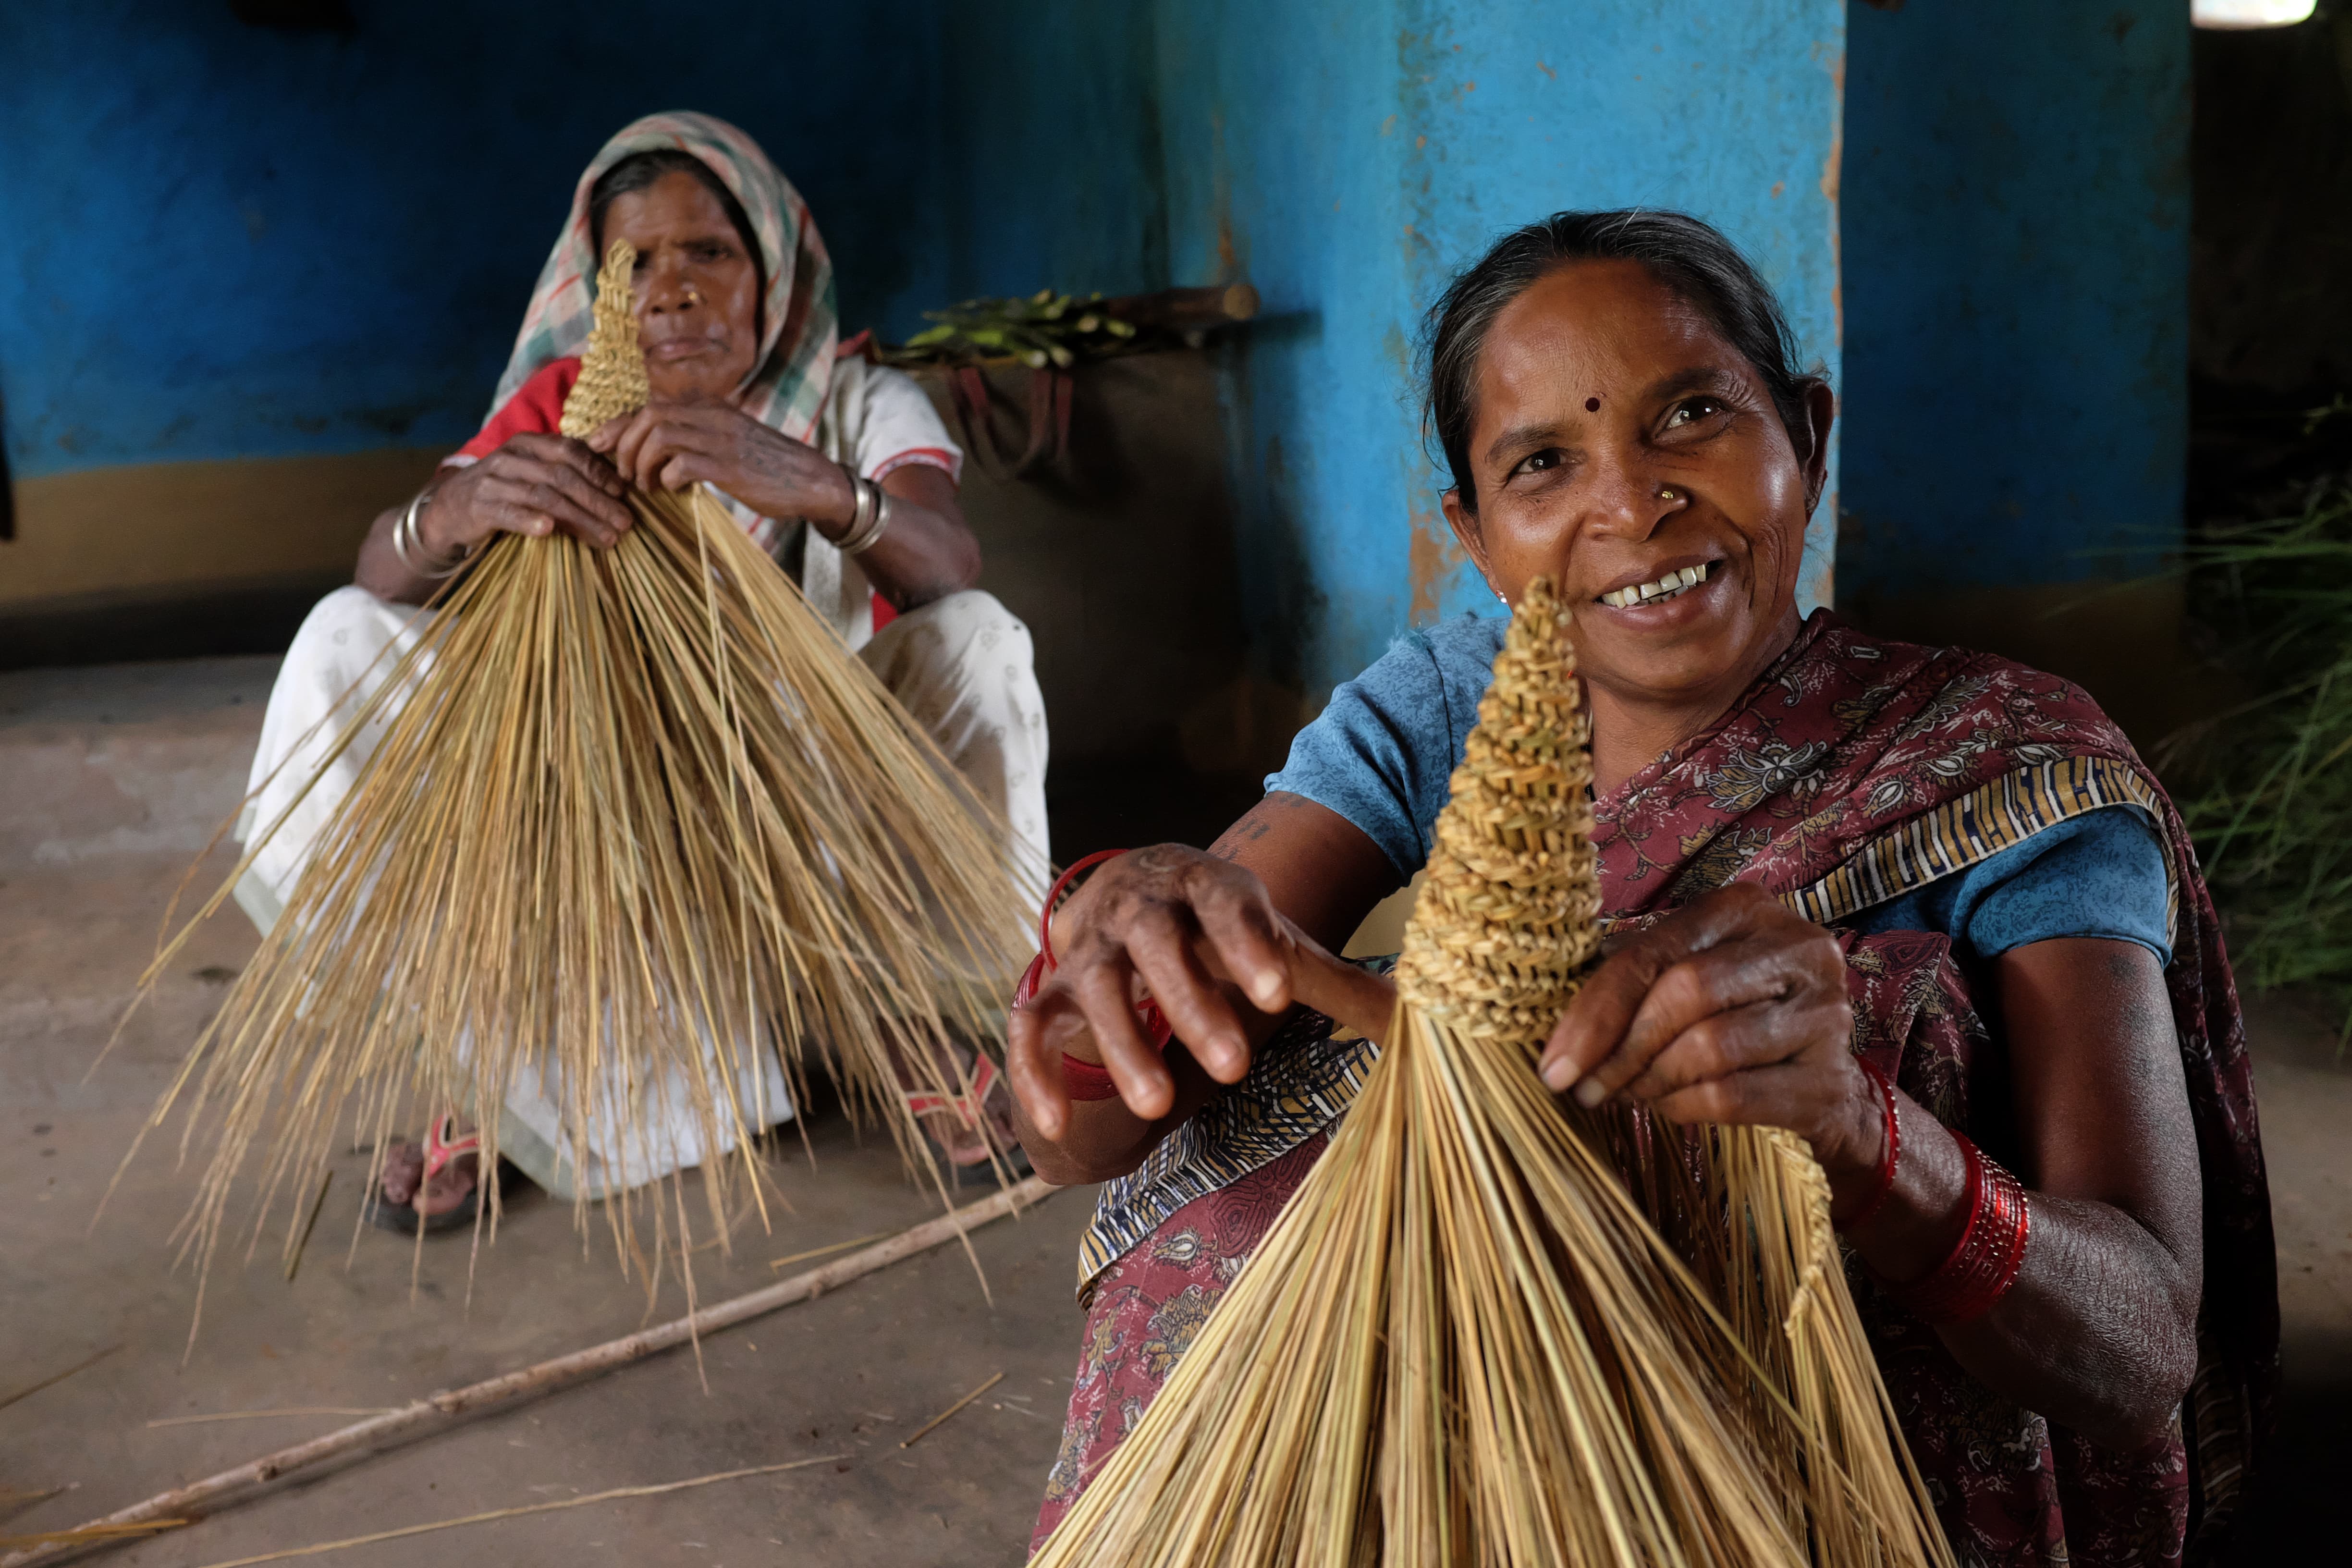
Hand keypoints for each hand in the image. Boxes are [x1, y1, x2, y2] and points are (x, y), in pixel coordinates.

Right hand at [424, 432, 636, 551]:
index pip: (571, 451)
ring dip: (580, 518)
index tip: (623, 493)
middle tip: (625, 522)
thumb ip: (567, 473)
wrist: (451, 508)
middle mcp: (511, 457)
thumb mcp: (534, 474)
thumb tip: (618, 489)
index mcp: (529, 444)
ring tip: (606, 537)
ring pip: (544, 497)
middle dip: (598, 501)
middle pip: (563, 476)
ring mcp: (493, 480)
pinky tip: (549, 530)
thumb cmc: (505, 491)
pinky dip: (529, 521)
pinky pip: (509, 513)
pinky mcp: (479, 506)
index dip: (600, 471)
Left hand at [588, 402, 856, 528]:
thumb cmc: (765, 466)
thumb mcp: (726, 441)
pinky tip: (671, 491)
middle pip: (647, 416)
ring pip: (659, 436)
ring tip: (646, 486)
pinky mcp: (728, 465)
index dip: (615, 427)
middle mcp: (710, 415)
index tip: (596, 447)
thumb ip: (693, 438)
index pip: (647, 408)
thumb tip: (652, 451)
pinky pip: (681, 463)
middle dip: (624, 446)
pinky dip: (666, 479)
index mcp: (707, 407)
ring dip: (641, 464)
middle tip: (624, 475)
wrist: (810, 479)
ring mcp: (720, 438)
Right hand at [1006, 846, 1395, 1141]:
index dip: (1249, 946)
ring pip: (1095, 988)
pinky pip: (1030, 1030)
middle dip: (1192, 1004)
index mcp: (1206, 887)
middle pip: (1158, 945)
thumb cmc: (1223, 932)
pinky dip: (1036, 1074)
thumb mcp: (1280, 946)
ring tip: (1157, 1107)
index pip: (1228, 907)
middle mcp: (1141, 908)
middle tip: (1233, 1065)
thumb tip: (1429, 1020)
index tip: (1279, 992)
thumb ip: (1339, 984)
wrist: (1138, 894)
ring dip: (1122, 1045)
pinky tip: (1055, 1126)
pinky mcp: (1051, 992)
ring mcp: (1089, 949)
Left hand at [1537, 883, 1882, 1190]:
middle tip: (1586, 1088)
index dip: (1595, 1009)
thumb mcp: (1683, 977)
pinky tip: (1668, 1107)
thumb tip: (1554, 1029)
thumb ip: (1629, 981)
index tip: (1555, 1063)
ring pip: (1708, 1047)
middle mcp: (1795, 948)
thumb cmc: (1731, 1016)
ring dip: (1650, 1081)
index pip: (1653, 952)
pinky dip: (1684, 1107)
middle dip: (1620, 1050)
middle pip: (1683, 993)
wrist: (1819, 1081)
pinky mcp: (1827, 1077)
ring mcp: (1822, 1012)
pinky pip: (1732, 1095)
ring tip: (1627, 1094)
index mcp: (1745, 908)